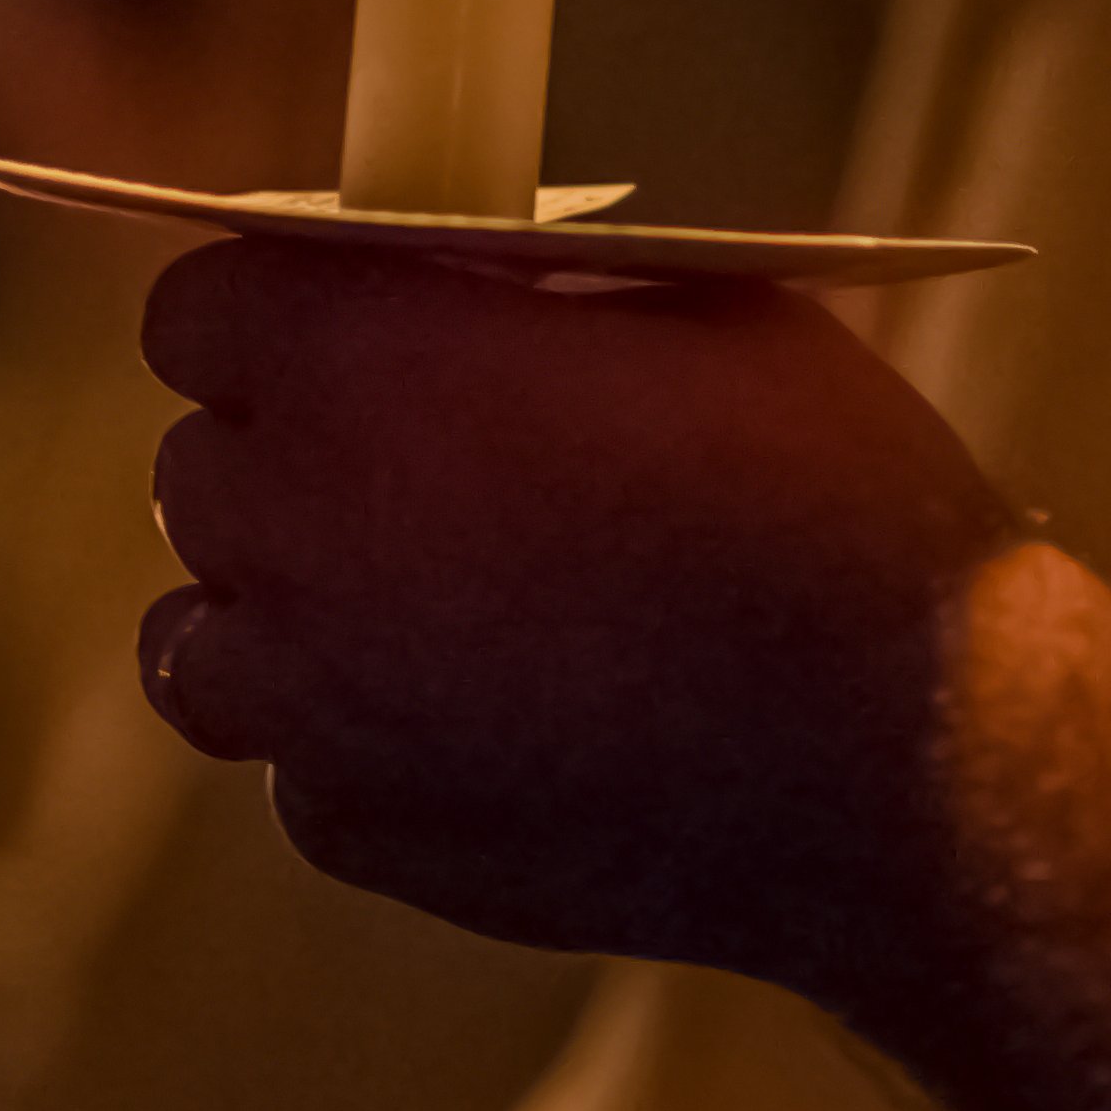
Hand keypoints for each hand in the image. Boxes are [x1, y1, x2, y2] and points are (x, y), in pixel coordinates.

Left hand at [134, 238, 1017, 996]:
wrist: (914, 756)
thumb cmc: (824, 499)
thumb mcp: (685, 311)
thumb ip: (519, 291)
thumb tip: (436, 282)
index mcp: (354, 357)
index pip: (196, 311)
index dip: (272, 318)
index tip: (341, 334)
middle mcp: (294, 522)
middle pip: (197, 471)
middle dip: (287, 458)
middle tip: (410, 472)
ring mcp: (309, 695)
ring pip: (198, 640)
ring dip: (275, 613)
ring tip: (404, 605)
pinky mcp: (354, 829)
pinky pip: (295, 767)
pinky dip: (356, 745)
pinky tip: (481, 724)